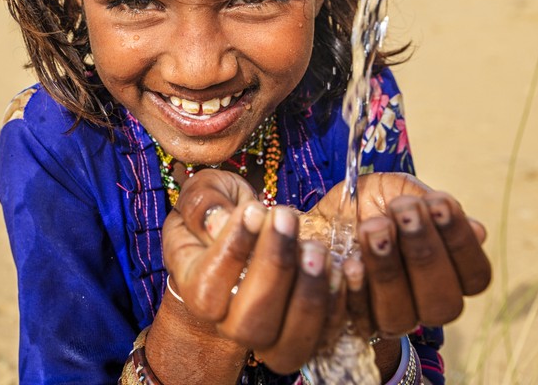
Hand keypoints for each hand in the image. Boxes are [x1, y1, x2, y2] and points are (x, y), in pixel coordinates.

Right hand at [162, 170, 343, 373]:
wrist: (247, 231)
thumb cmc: (220, 211)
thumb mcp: (204, 193)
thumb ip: (203, 203)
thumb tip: (219, 222)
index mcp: (196, 289)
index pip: (207, 290)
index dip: (232, 252)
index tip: (253, 210)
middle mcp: (228, 323)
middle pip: (249, 325)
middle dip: (273, 269)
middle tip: (287, 219)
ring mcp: (268, 337)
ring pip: (287, 344)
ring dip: (308, 294)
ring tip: (316, 246)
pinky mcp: (305, 336)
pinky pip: (325, 336)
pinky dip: (337, 304)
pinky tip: (341, 266)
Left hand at [307, 173, 491, 337]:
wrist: (318, 216)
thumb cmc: (367, 203)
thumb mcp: (397, 191)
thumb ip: (430, 207)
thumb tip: (478, 231)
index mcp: (450, 274)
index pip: (475, 276)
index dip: (460, 242)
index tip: (437, 203)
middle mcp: (426, 304)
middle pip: (444, 303)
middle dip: (425, 253)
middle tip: (404, 212)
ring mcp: (390, 319)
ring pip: (401, 315)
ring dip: (389, 269)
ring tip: (373, 227)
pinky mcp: (352, 324)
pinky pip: (359, 320)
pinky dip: (356, 289)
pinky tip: (349, 261)